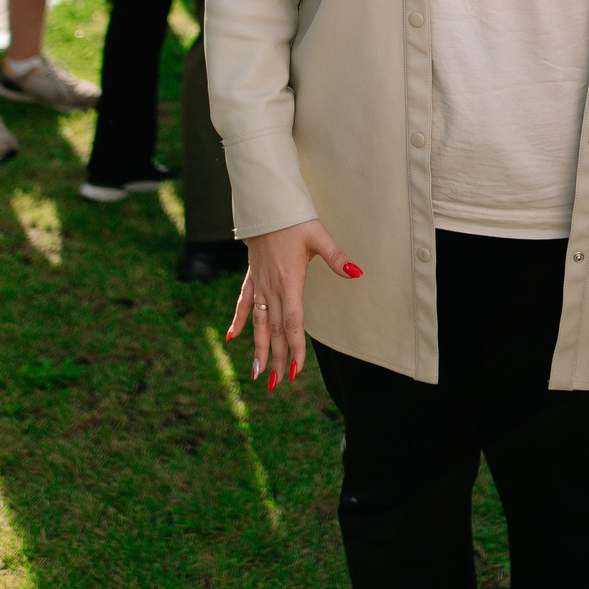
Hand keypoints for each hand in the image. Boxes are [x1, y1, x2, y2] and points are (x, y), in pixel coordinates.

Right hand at [226, 219, 361, 390]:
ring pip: (258, 322)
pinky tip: (230, 339)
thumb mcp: (319, 236)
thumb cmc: (294, 219)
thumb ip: (337, 257)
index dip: (294, 348)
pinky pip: (242, 303)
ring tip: (257, 373)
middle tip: (277, 384)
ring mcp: (259, 283)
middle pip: (275, 330)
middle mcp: (272, 287)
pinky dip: (237, 321)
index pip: (293, 323)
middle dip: (277, 358)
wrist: (265, 204)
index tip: (296, 371)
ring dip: (258, 348)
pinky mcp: (251, 276)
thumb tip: (357, 272)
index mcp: (289, 281)